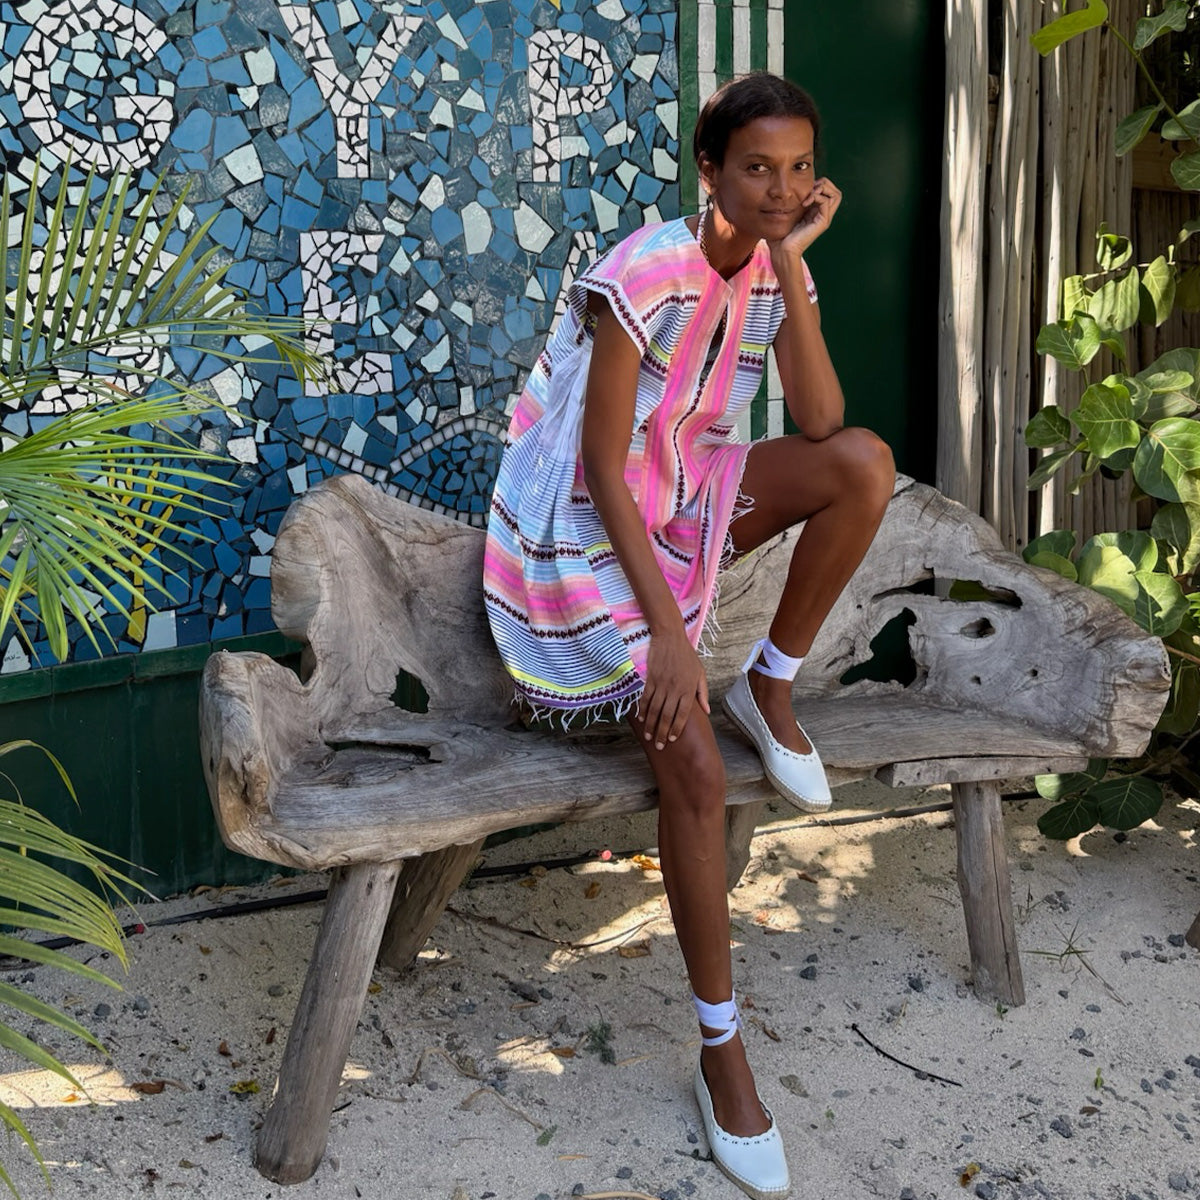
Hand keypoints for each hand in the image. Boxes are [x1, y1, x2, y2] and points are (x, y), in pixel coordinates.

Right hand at [639, 629, 709, 749]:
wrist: (671, 637)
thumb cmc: (687, 655)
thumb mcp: (700, 673)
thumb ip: (702, 693)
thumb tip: (706, 711)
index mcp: (689, 689)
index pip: (682, 714)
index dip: (676, 729)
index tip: (672, 740)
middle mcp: (675, 689)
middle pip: (667, 716)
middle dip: (662, 732)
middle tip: (659, 745)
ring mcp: (662, 684)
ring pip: (655, 709)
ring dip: (651, 725)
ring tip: (649, 736)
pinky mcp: (651, 678)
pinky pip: (646, 698)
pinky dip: (643, 709)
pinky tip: (642, 719)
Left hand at [770, 177, 841, 262]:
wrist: (782, 249)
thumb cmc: (782, 233)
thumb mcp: (789, 212)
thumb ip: (795, 201)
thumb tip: (793, 187)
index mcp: (817, 211)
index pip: (829, 191)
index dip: (819, 184)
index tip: (805, 188)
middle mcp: (823, 214)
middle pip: (836, 192)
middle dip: (824, 184)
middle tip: (810, 190)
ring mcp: (824, 219)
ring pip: (836, 195)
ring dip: (821, 189)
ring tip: (808, 196)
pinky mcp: (822, 223)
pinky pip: (826, 202)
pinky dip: (816, 197)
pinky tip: (804, 204)